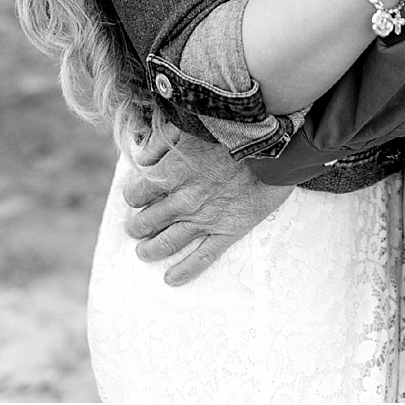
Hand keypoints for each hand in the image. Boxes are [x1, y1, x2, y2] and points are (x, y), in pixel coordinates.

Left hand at [121, 119, 291, 284]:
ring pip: (169, 241)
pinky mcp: (228, 231)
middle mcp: (183, 199)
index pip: (136, 193)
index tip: (134, 197)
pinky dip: (185, 270)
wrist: (272, 148)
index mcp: (171, 172)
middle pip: (149, 220)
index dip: (132, 196)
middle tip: (133, 230)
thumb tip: (142, 158)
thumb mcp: (187, 125)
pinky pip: (203, 257)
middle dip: (137, 227)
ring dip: (152, 249)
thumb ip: (160, 141)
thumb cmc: (230, 131)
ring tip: (143, 253)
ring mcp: (205, 218)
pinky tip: (171, 279)